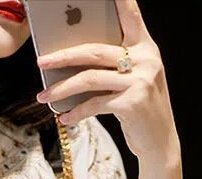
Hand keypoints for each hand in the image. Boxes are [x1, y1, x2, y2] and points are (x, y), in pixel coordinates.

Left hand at [35, 0, 179, 164]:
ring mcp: (140, 81)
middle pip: (95, 51)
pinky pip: (94, 104)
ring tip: (44, 96)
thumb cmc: (140, 109)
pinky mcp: (132, 103)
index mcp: (146, 47)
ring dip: (62, 88)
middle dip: (63, 56)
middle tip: (41, 61)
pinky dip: (76, 112)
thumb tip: (74, 58)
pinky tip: (64, 117)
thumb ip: (114, 65)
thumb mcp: (134, 80)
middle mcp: (145, 59)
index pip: (130, 15)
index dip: (119, 0)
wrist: (160, 141)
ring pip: (90, 78)